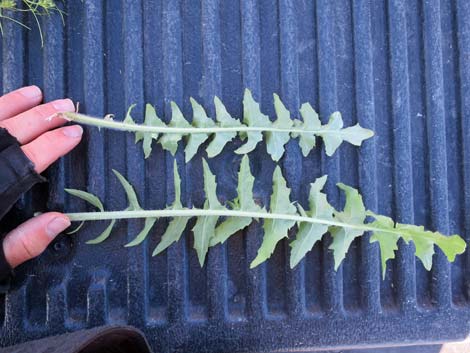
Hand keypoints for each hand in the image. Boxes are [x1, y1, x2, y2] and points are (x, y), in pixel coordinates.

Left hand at [0, 86, 81, 268]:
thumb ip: (25, 242)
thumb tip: (61, 219)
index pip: (26, 160)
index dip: (53, 144)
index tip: (75, 133)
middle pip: (8, 134)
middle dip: (41, 118)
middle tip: (66, 106)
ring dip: (12, 104)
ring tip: (35, 93)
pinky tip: (1, 104)